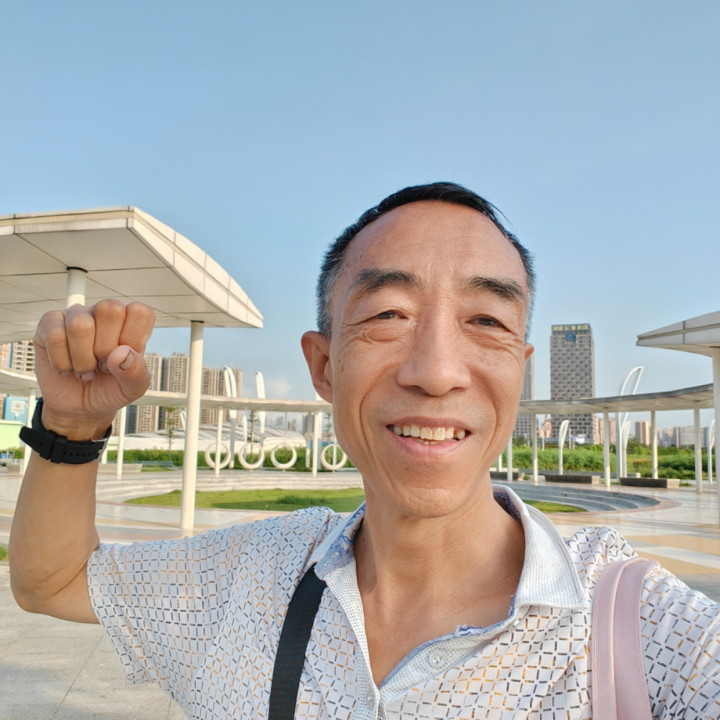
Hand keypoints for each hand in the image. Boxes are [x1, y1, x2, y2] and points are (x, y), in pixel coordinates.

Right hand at [32, 300, 155, 438]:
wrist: (78, 408)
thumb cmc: (108, 389)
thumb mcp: (132, 389)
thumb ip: (136, 372)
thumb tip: (122, 353)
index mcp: (131, 322)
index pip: (140, 312)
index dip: (132, 339)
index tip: (123, 358)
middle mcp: (104, 314)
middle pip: (110, 310)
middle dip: (105, 348)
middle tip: (103, 365)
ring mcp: (76, 315)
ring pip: (80, 325)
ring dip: (82, 359)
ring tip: (85, 369)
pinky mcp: (50, 323)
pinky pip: (54, 335)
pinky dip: (61, 362)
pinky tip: (67, 367)